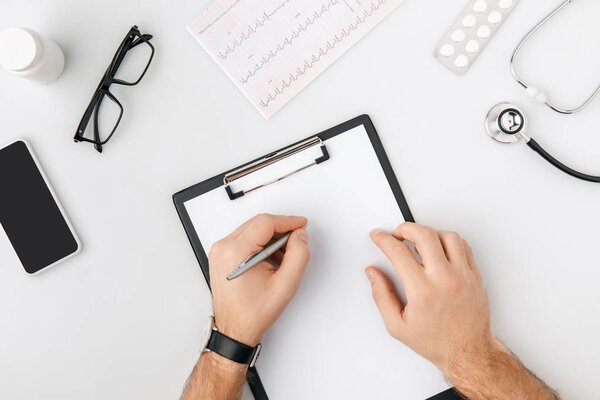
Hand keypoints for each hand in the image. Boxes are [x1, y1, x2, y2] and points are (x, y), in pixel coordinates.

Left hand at [209, 214, 309, 346]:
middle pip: (258, 223)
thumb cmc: (252, 313)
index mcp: (235, 253)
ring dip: (271, 237)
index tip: (301, 224)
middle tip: (297, 240)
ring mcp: (220, 251)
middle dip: (281, 229)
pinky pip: (244, 238)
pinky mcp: (221, 255)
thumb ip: (298, 256)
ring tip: (284, 256)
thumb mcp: (285, 285)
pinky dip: (261, 243)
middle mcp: (223, 248)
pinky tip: (271, 258)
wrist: (234, 328)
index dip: (288, 221)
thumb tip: (300, 236)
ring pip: (252, 229)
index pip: (265, 223)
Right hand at [366, 223, 494, 373]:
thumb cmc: (436, 341)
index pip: (398, 252)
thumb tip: (373, 273)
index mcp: (422, 291)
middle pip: (424, 235)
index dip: (383, 239)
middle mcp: (444, 279)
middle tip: (397, 234)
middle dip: (405, 228)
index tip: (378, 236)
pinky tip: (439, 248)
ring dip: (429, 233)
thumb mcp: (397, 326)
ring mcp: (463, 276)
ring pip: (447, 236)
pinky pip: (464, 247)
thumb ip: (382, 296)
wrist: (468, 353)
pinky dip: (449, 241)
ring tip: (419, 241)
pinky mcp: (475, 276)